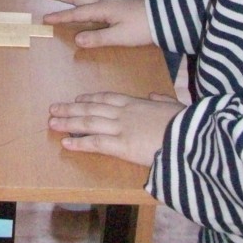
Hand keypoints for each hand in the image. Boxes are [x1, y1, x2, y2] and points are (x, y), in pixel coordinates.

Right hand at [43, 0, 151, 46]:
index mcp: (102, 9)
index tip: (45, 18)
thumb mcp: (120, 36)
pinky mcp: (119, 2)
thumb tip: (77, 39)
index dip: (61, 16)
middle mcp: (105, 1)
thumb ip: (98, 38)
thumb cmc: (142, 28)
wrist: (164, 18)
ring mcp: (112, 0)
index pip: (77, 14)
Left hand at [48, 91, 182, 165]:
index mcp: (135, 103)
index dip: (89, 99)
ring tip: (52, 122)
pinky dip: (79, 142)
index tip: (77, 99)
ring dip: (68, 122)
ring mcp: (120, 128)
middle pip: (90, 108)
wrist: (190, 135)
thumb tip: (155, 97)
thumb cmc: (186, 122)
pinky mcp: (122, 146)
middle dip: (70, 109)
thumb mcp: (174, 105)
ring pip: (88, 123)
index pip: (106, 98)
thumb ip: (161, 101)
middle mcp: (123, 113)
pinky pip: (96, 143)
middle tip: (54, 108)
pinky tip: (66, 143)